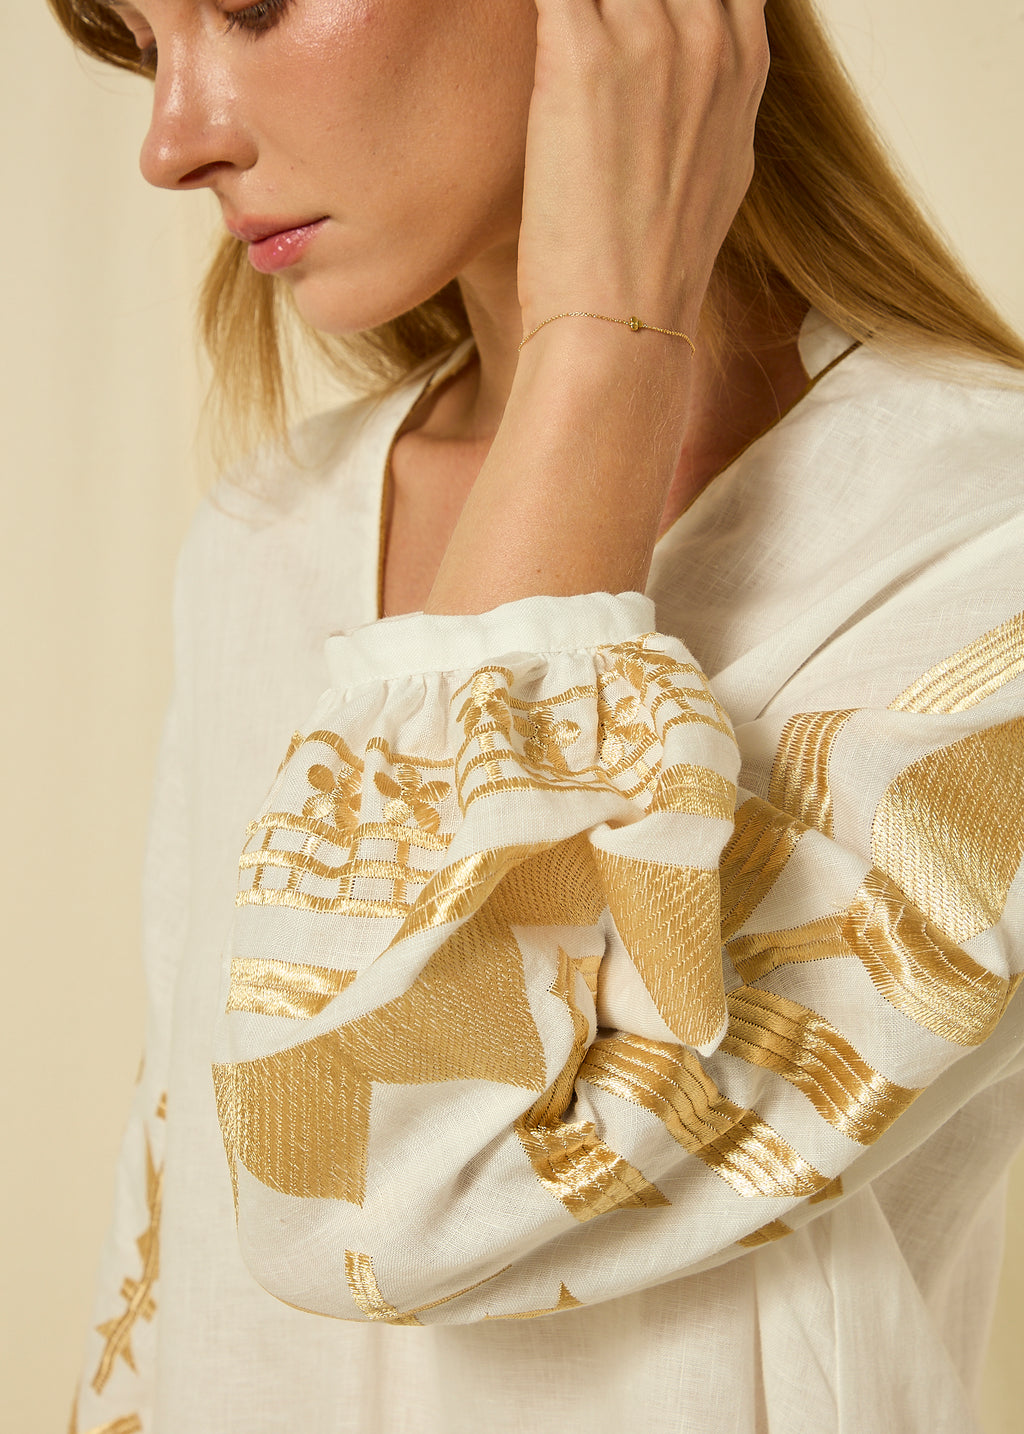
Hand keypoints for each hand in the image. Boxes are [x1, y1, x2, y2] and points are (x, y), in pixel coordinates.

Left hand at [517, 0, 769, 342]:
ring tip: (545, 32)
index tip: (613, 16)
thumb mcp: (718, 176)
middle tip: (568, 27)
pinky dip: (529, 1)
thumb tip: (685, 92)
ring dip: (563, 5)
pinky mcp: (582, 52)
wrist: (623, 325)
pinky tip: (489, 21)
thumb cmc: (651, 270)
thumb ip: (707, 104)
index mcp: (743, 62)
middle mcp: (706, 35)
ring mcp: (648, 37)